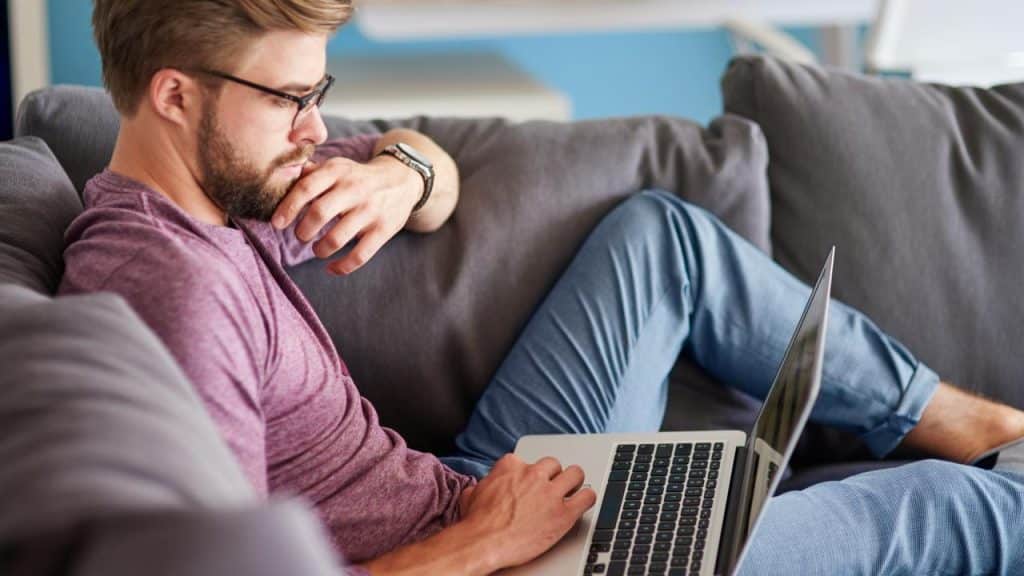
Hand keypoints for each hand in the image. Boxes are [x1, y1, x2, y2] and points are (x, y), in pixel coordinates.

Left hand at [271, 154, 422, 274]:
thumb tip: (281, 180)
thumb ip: (311, 174)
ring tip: (317, 249)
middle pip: (319, 213)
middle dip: (303, 231)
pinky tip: (331, 268)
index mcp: (338, 171)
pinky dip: (341, 267)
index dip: (288, 208)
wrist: (403, 180)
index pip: (307, 188)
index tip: (277, 224)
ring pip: (336, 238)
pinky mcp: (383, 230)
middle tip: (301, 236)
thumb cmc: (358, 177)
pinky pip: (359, 256)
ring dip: (320, 250)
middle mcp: (354, 189)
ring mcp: (371, 210)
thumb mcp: (338, 167)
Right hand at [459, 454, 596, 570]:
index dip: (529, 474)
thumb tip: (479, 488)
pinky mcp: (564, 513)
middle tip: (552, 487)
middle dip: (554, 475)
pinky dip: (587, 498)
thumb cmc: (476, 523)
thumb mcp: (472, 494)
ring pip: (575, 474)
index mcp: (511, 466)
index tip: (529, 484)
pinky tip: (583, 502)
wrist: (484, 543)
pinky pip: (587, 497)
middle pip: (554, 464)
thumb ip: (483, 486)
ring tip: (573, 490)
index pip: (528, 461)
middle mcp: (533, 474)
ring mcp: (551, 493)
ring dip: (574, 481)